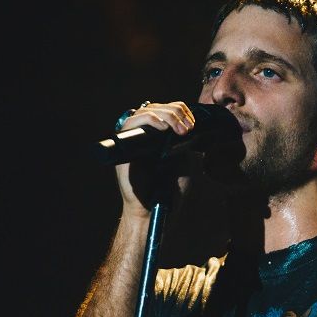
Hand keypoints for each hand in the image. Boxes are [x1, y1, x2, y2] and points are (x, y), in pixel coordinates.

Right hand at [115, 101, 195, 216]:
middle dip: (176, 112)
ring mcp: (134, 140)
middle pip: (158, 107)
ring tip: (179, 129)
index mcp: (161, 137)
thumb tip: (190, 123)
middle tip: (188, 127)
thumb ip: (185, 143)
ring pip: (146, 111)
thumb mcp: (185, 162)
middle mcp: (146, 136)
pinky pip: (131, 123)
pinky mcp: (124, 147)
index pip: (167, 111)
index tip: (192, 124)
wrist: (154, 210)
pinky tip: (162, 127)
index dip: (181, 111)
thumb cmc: (169, 191)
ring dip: (166, 114)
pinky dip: (148, 120)